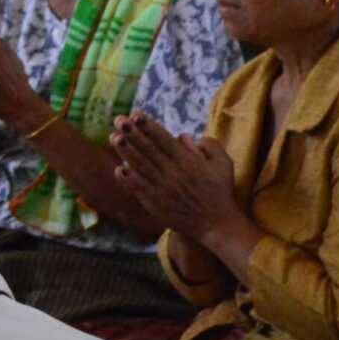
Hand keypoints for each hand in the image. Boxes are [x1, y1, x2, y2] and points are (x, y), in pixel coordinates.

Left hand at [111, 112, 240, 241]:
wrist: (217, 225)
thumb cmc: (220, 192)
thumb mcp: (224, 164)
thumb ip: (209, 146)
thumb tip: (185, 136)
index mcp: (188, 162)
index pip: (163, 139)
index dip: (149, 126)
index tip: (136, 114)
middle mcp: (173, 173)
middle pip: (148, 149)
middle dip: (132, 133)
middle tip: (119, 120)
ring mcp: (162, 188)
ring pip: (141, 166)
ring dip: (126, 151)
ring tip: (114, 137)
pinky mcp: (156, 203)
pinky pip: (139, 189)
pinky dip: (128, 179)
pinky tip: (118, 168)